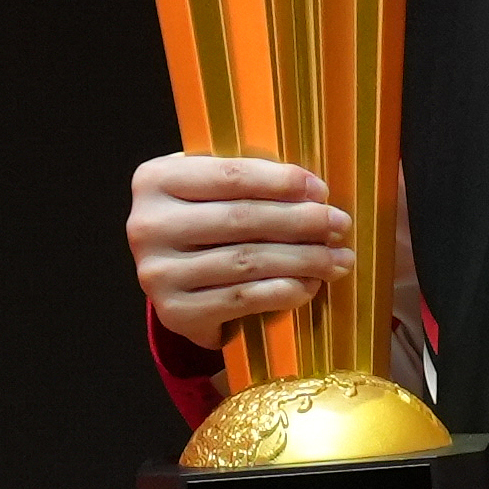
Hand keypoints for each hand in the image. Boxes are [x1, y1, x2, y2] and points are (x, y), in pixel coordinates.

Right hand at [127, 155, 352, 348]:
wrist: (176, 280)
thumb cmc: (207, 221)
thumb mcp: (212, 189)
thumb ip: (248, 178)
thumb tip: (313, 189)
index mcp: (156, 179)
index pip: (231, 176)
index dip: (282, 182)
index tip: (322, 190)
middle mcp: (147, 225)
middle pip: (242, 219)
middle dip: (301, 222)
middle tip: (340, 225)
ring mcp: (157, 272)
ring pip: (246, 261)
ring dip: (303, 260)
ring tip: (338, 259)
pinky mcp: (175, 312)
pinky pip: (241, 299)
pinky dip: (282, 291)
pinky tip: (309, 285)